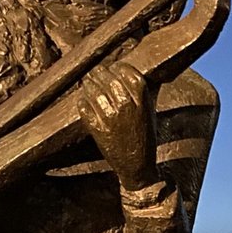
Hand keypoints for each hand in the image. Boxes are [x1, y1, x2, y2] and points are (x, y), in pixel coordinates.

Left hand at [79, 61, 157, 190]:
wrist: (137, 165)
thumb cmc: (144, 138)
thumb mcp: (149, 113)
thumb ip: (142, 95)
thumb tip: (131, 74)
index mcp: (142, 102)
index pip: (129, 74)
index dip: (120, 68)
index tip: (114, 67)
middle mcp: (127, 107)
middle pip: (110, 80)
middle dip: (100, 73)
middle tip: (96, 72)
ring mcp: (111, 118)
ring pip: (95, 92)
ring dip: (89, 85)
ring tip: (87, 83)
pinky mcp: (98, 129)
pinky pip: (85, 108)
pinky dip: (82, 101)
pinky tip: (82, 100)